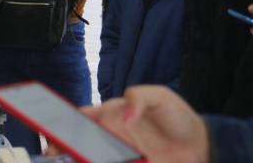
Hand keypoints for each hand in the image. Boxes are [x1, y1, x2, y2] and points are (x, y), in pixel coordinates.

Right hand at [47, 86, 209, 162]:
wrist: (202, 146)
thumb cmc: (178, 117)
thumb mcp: (161, 96)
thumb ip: (138, 98)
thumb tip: (123, 115)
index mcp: (112, 114)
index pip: (82, 116)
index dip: (63, 119)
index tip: (50, 123)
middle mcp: (111, 135)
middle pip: (79, 141)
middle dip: (61, 144)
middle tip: (53, 149)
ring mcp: (119, 155)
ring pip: (90, 157)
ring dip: (77, 158)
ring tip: (66, 159)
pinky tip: (87, 162)